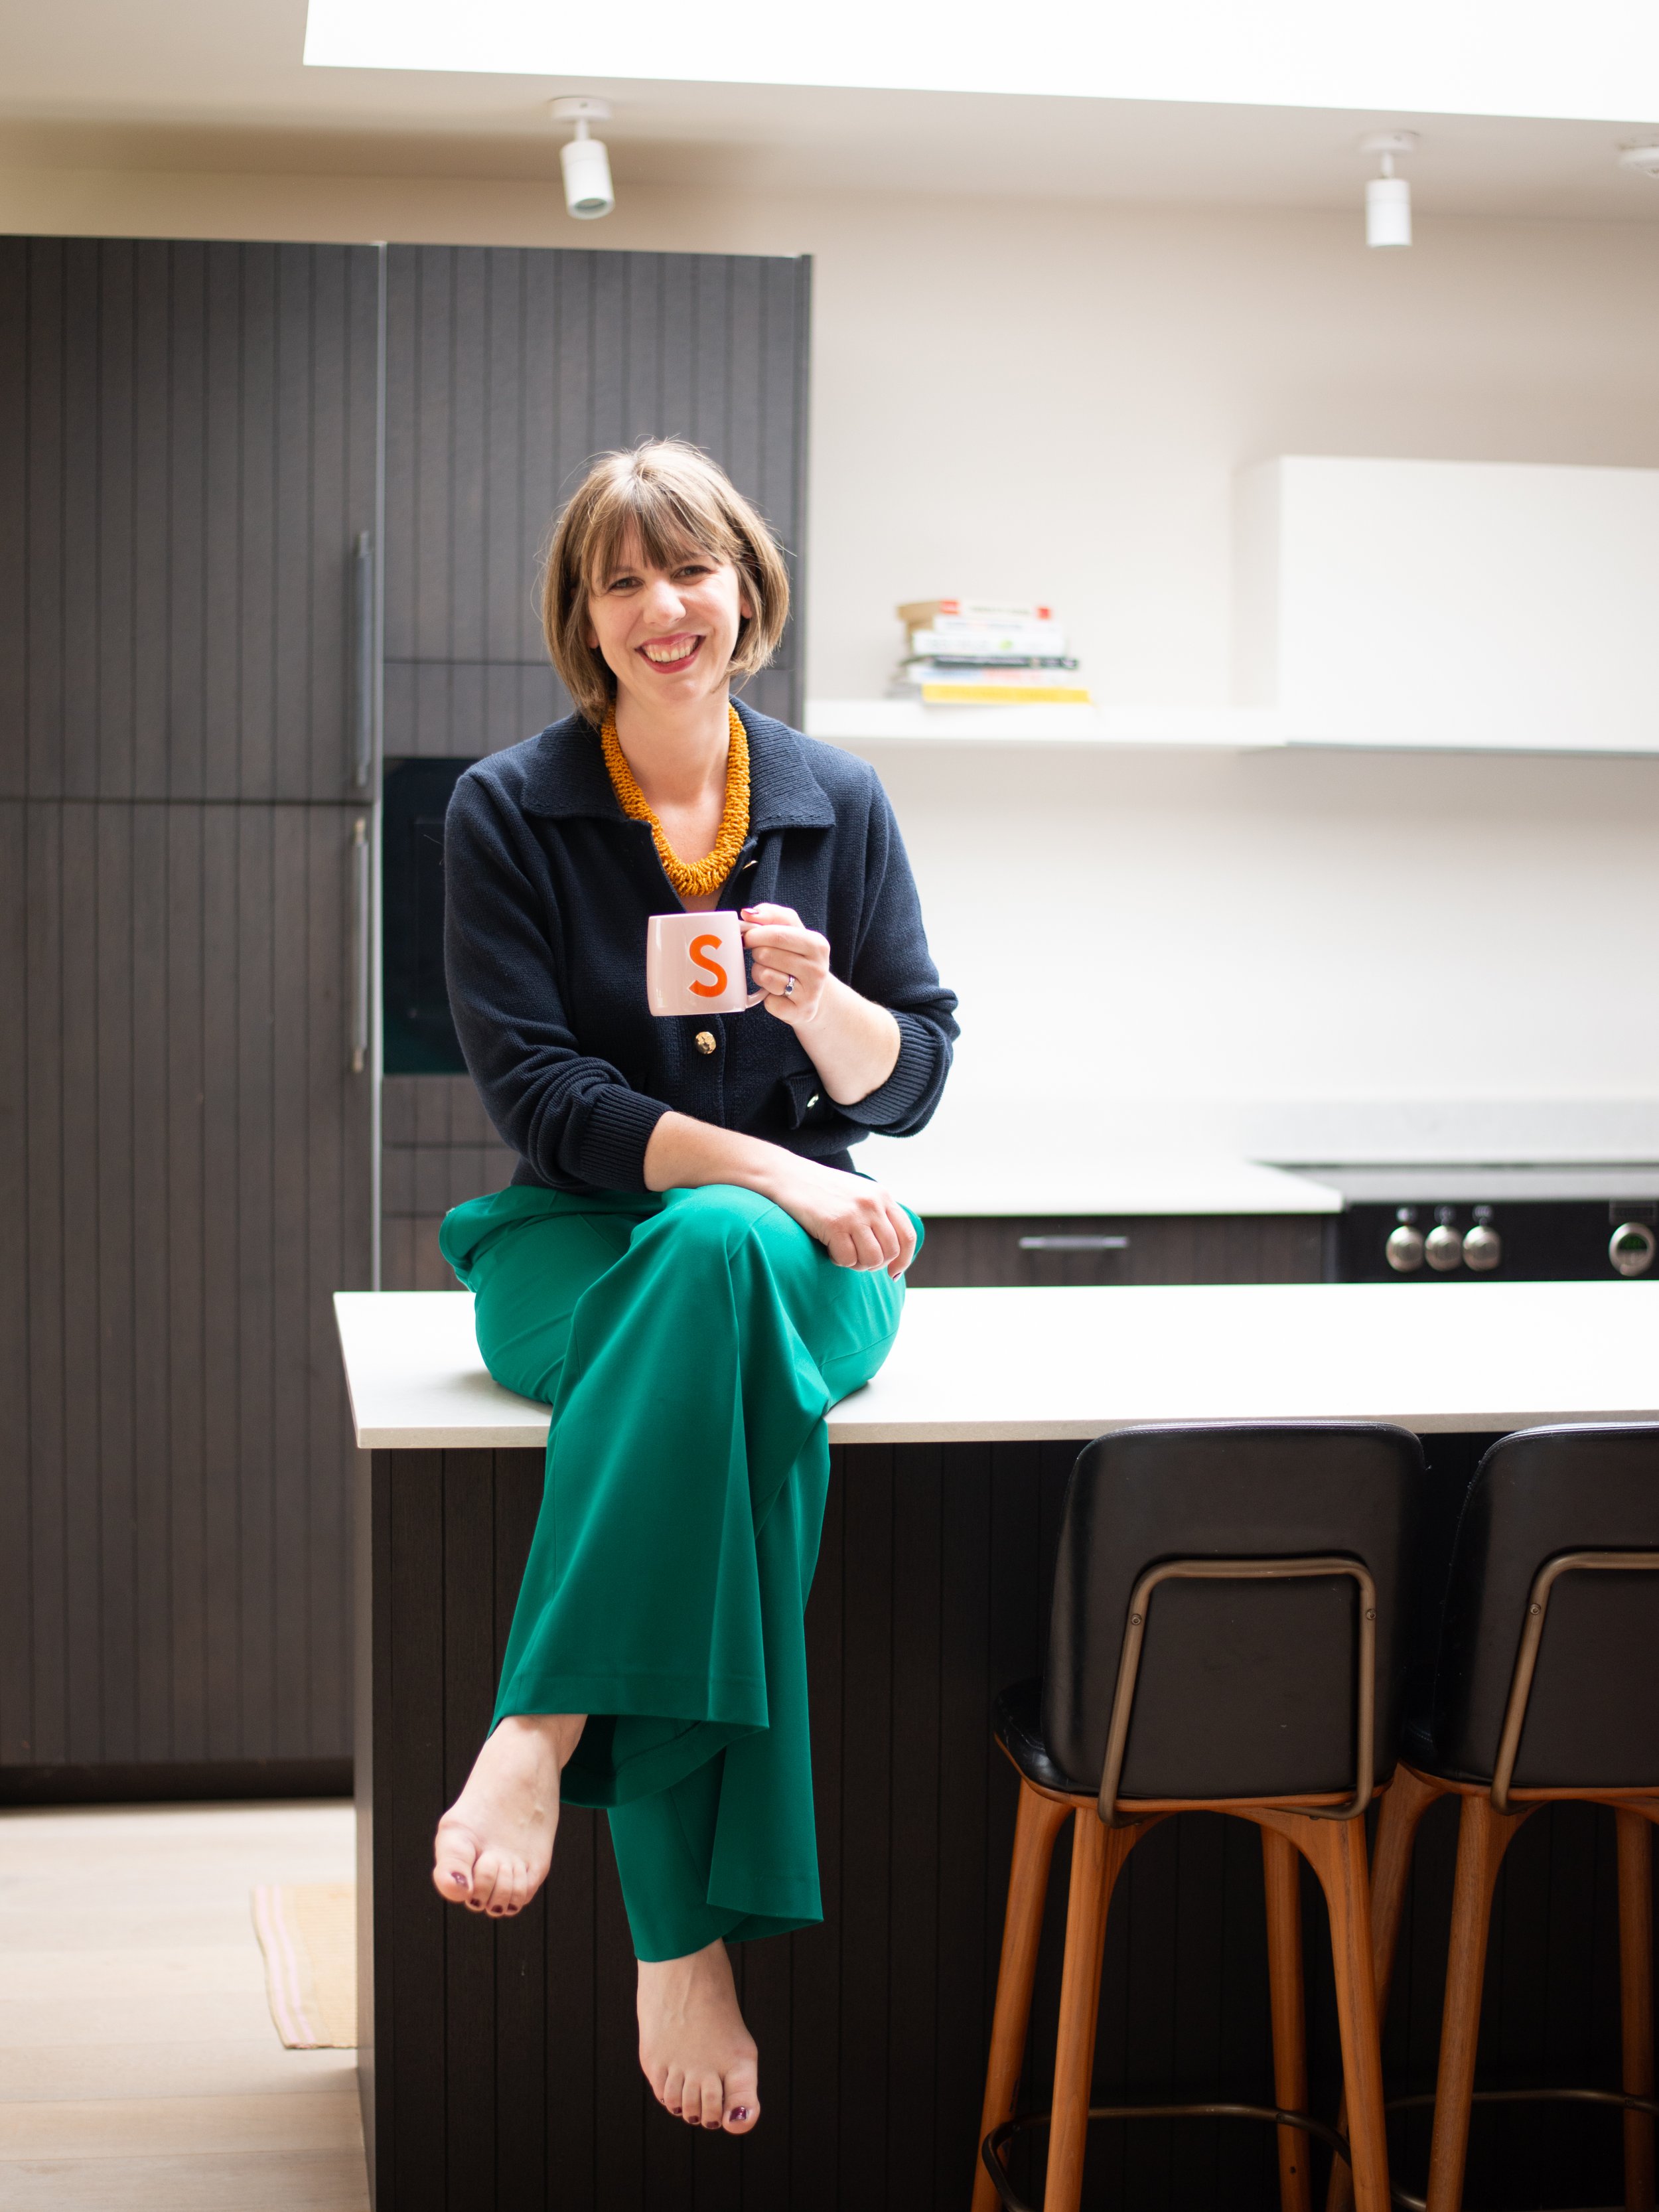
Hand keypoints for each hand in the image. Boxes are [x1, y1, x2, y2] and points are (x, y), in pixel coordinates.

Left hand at [740, 904, 830, 1026]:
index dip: (755, 934)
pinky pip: (767, 1001)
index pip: (776, 934)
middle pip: (765, 954)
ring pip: (764, 976)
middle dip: (756, 954)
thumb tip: (748, 913)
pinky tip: (777, 994)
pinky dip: (766, 997)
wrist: (817, 995)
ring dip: (759, 974)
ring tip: (771, 974)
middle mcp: (818, 969)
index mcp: (817, 944)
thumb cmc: (798, 957)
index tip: (747, 937)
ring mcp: (811, 993)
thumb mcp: (792, 931)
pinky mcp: (800, 1012)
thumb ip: (772, 915)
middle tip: (763, 956)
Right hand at [760, 1153, 917, 1278]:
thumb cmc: (821, 1190)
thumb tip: (891, 1252)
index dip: (904, 1260)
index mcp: (882, 1196)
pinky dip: (839, 1261)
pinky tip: (829, 1249)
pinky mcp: (834, 1224)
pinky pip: (847, 1259)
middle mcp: (873, 1204)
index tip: (893, 1273)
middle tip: (858, 1261)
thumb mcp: (858, 1193)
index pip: (907, 1236)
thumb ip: (876, 1214)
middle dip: (876, 1264)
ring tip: (843, 1254)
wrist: (787, 1176)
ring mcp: (855, 1214)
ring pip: (872, 1259)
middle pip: (891, 1252)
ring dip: (857, 1265)